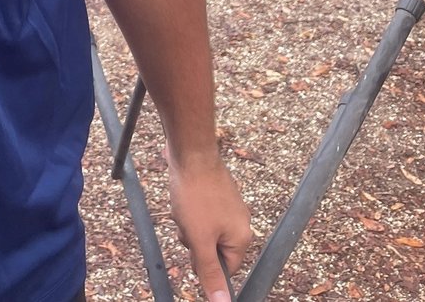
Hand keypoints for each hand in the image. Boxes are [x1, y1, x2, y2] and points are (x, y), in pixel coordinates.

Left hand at [168, 152, 250, 301]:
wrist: (190, 152)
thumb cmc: (195, 195)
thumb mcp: (199, 240)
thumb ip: (209, 272)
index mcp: (242, 237)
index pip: (225, 268)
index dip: (203, 261)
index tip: (192, 244)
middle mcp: (240, 222)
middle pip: (212, 247)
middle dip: (194, 239)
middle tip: (186, 222)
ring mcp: (229, 205)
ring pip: (203, 229)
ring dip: (188, 223)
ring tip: (183, 206)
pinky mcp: (216, 191)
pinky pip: (201, 211)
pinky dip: (188, 208)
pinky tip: (182, 195)